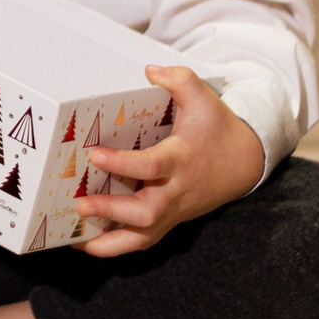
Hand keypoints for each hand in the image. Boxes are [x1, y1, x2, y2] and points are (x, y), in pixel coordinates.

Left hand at [74, 65, 263, 257]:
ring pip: (143, 238)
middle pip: (146, 212)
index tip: (94, 154)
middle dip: (111, 210)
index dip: (122, 163)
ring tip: (75, 239)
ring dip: (109, 242)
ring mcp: (172, 211)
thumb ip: (179, 79)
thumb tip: (150, 71)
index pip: (151, 166)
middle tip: (80, 203)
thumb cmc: (217, 128)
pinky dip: (114, 247)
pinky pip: (141, 241)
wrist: (243, 162)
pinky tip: (84, 244)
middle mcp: (176, 191)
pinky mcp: (168, 221)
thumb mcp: (204, 98)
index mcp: (181, 160)